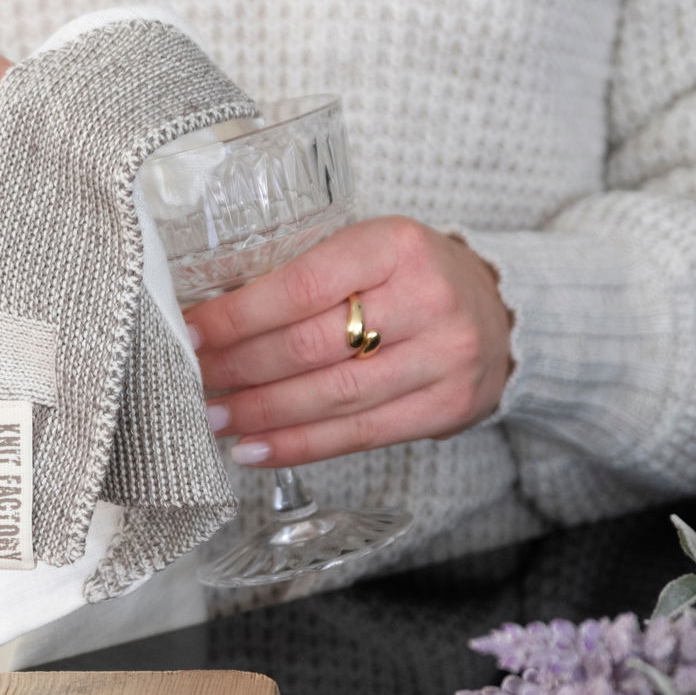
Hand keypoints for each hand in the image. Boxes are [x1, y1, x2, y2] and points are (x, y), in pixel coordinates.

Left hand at [188, 216, 514, 465]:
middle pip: (310, 345)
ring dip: (261, 413)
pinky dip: (298, 446)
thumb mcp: (371, 251)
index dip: (237, 316)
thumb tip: (214, 320)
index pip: (300, 286)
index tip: (191, 332)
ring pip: (330, 396)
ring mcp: (442, 359)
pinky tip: (255, 449)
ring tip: (215, 418)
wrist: (504, 315)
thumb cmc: (414, 279)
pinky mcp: (445, 408)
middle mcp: (425, 299)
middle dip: (239, 367)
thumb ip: (308, 277)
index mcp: (396, 245)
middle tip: (194, 380)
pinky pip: (357, 434)